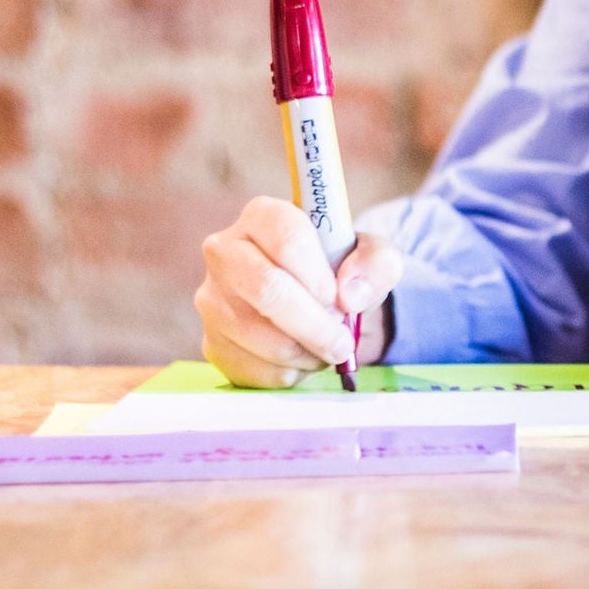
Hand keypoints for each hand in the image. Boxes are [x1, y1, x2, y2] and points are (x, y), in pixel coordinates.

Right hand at [197, 196, 401, 387]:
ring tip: (324, 348)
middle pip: (266, 288)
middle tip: (342, 344)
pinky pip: (250, 368)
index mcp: (262, 215)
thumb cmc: (340, 272)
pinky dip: (287, 373)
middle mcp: (224, 251)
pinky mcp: (211, 342)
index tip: (339, 300)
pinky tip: (300, 358)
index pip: (287, 239)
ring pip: (258, 334)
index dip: (319, 277)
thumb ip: (376, 264)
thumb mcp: (373, 257)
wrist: (319, 306)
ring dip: (304, 352)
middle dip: (313, 325)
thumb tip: (351, 296)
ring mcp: (211, 299)